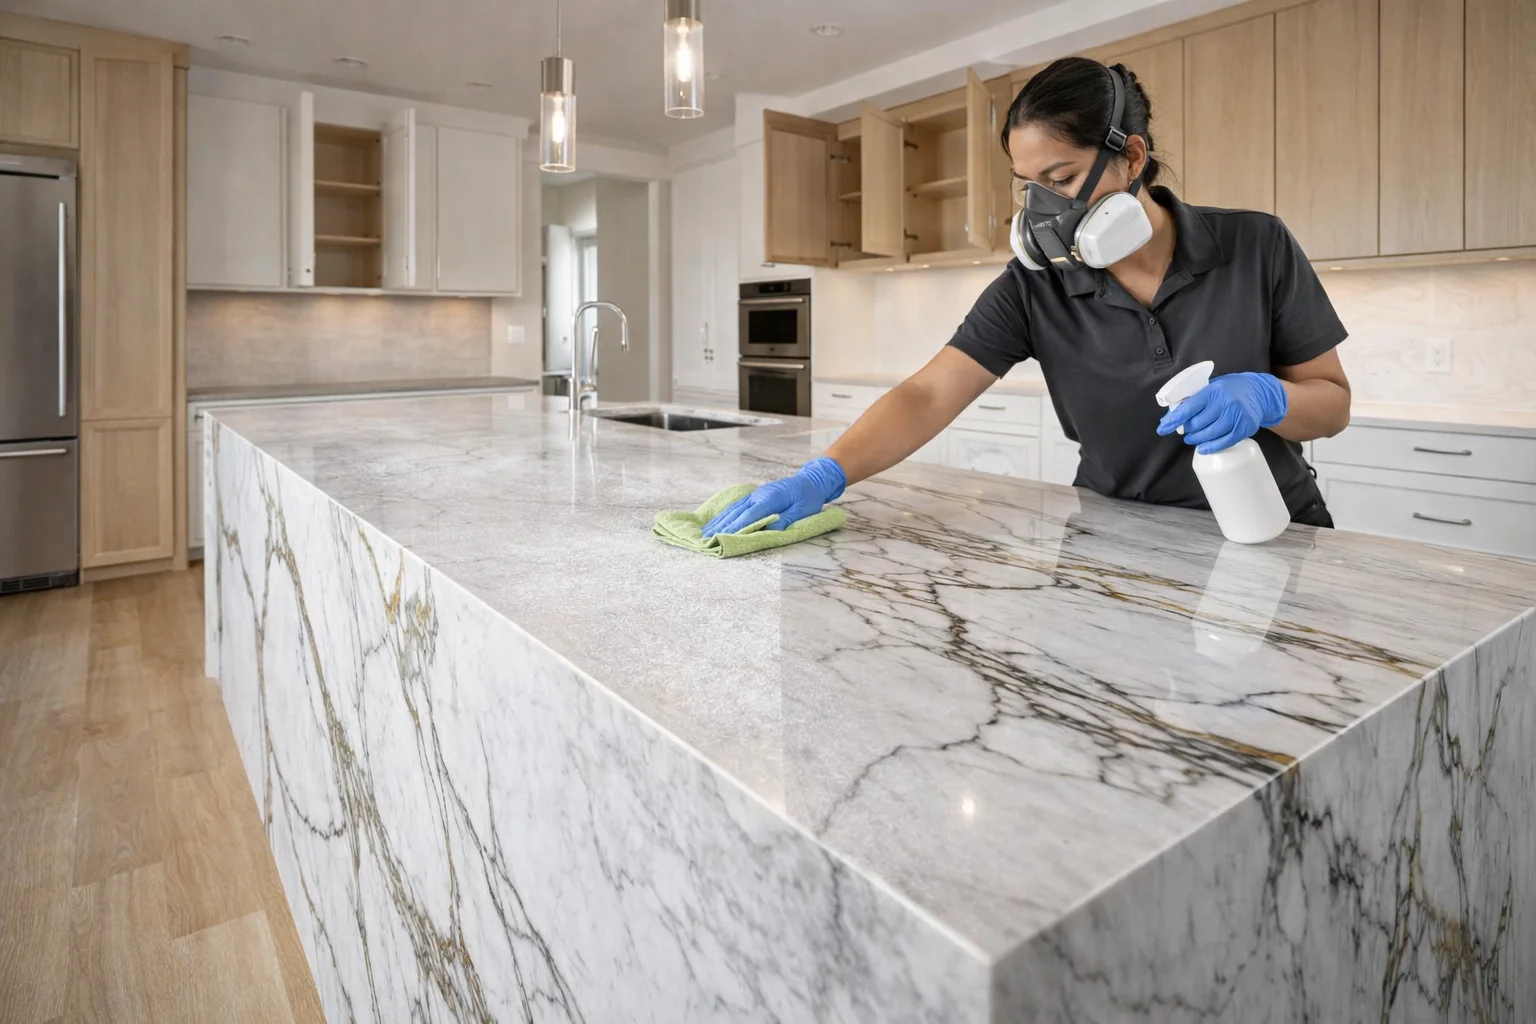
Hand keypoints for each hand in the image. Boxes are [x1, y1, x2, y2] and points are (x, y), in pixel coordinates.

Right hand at [701, 457, 846, 536]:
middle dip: (722, 526)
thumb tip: (769, 530)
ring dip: (720, 521)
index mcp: (771, 498)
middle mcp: (759, 495)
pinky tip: (717, 521)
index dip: (736, 528)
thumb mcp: (802, 511)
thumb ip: (785, 521)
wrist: (810, 481)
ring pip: (734, 509)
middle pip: (737, 513)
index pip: (750, 516)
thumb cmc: (808, 498)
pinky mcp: (754, 496)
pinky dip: (725, 514)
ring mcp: (755, 495)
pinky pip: (737, 506)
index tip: (723, 537)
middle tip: (707, 539)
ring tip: (705, 532)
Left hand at [1157, 372, 1287, 453]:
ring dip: (1196, 439)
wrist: (1259, 392)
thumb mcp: (1211, 387)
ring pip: (1209, 434)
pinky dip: (1211, 447)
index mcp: (1214, 391)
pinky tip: (1203, 447)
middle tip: (1184, 430)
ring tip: (1191, 438)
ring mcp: (1236, 416)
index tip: (1163, 428)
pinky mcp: (1244, 428)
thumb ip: (1193, 399)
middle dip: (1187, 429)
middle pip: (1198, 423)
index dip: (1174, 420)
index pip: (1189, 407)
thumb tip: (1171, 416)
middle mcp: (1225, 403)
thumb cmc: (1230, 389)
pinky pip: (1224, 442)